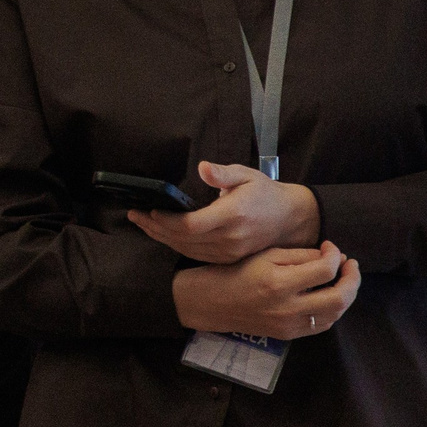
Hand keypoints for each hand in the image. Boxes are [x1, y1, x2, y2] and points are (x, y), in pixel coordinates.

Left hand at [129, 163, 319, 262]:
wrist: (292, 219)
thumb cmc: (265, 193)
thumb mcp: (246, 176)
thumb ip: (222, 174)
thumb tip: (203, 168)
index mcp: (232, 216)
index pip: (191, 225)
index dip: (167, 221)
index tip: (151, 210)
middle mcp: (230, 238)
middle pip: (183, 239)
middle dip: (155, 228)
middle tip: (134, 215)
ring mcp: (230, 252)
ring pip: (187, 249)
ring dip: (161, 238)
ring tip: (142, 224)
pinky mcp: (229, 258)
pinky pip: (196, 255)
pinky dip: (176, 246)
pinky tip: (162, 235)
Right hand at [172, 241, 359, 340]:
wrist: (209, 303)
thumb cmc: (234, 272)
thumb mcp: (264, 256)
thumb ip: (299, 256)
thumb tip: (331, 257)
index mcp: (279, 283)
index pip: (325, 269)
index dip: (335, 255)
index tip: (329, 247)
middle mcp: (287, 308)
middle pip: (340, 298)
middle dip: (353, 279)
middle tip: (350, 265)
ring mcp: (290, 325)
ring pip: (336, 314)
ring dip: (346, 294)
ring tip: (342, 279)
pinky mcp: (289, 335)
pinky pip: (322, 325)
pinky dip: (332, 309)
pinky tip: (327, 296)